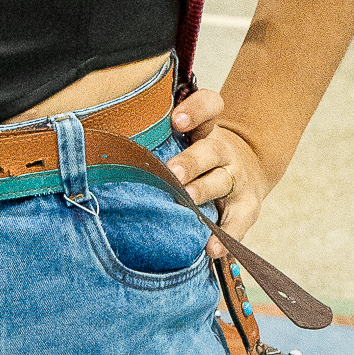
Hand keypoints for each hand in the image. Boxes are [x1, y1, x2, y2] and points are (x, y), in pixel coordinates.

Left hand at [167, 87, 266, 259]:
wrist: (247, 170)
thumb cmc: (198, 154)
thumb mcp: (186, 138)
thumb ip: (156, 137)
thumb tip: (106, 148)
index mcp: (206, 128)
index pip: (210, 106)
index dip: (196, 110)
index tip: (176, 120)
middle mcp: (222, 151)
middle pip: (210, 150)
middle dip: (190, 161)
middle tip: (171, 172)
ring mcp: (236, 179)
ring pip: (221, 181)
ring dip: (203, 191)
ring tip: (188, 200)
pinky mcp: (246, 208)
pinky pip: (237, 223)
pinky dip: (226, 237)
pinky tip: (212, 248)